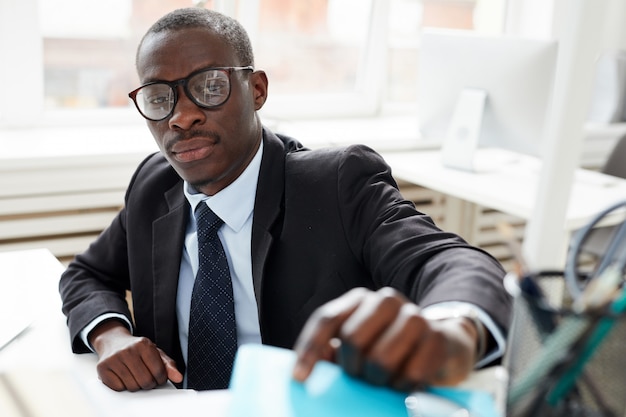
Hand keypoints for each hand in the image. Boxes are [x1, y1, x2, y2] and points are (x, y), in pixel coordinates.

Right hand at [89, 320, 182, 390]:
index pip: (159, 372)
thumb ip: (168, 365)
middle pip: (145, 382)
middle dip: (149, 384)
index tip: (158, 376)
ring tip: (135, 375)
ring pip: (132, 387)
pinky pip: (118, 388)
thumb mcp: (155, 353)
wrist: (113, 341)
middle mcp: (128, 350)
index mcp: (144, 344)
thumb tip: (178, 377)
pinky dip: (122, 386)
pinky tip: (123, 376)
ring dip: (136, 386)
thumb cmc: (137, 349)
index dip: (160, 379)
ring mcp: (114, 359)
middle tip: (146, 377)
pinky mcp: (103, 368)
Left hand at [292, 287, 477, 389]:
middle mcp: (386, 300)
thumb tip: (306, 370)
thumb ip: (332, 352)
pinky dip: (403, 388)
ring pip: (380, 360)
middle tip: (360, 378)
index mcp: (360, 299)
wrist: (445, 342)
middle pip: (352, 339)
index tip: (299, 378)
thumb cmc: (391, 346)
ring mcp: (414, 316)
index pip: (327, 319)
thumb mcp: (360, 345)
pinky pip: (410, 374)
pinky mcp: (437, 337)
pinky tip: (406, 384)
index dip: (310, 349)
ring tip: (383, 381)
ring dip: (378, 381)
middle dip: (351, 368)